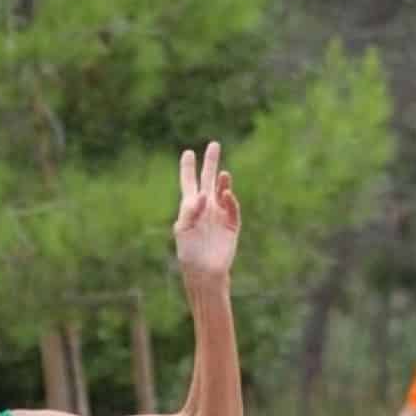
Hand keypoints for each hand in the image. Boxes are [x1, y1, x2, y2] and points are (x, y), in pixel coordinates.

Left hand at [174, 142, 240, 281]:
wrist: (204, 271)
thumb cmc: (189, 253)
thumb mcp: (183, 230)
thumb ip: (189, 211)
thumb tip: (202, 194)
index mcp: (190, 207)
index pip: (189, 183)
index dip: (188, 168)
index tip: (188, 152)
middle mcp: (206, 207)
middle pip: (208, 180)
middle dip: (211, 163)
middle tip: (214, 144)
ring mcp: (219, 214)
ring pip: (222, 191)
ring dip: (223, 182)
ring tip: (223, 173)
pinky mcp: (231, 224)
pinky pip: (232, 208)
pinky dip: (230, 200)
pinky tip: (226, 193)